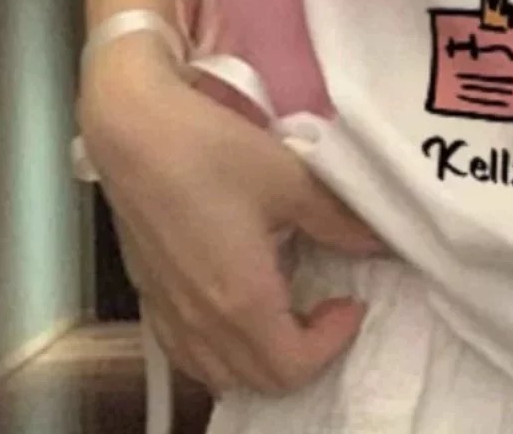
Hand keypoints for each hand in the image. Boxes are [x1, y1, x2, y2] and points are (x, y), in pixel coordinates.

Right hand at [78, 42, 385, 398]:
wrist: (132, 131)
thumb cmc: (211, 149)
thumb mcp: (288, 177)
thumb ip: (337, 218)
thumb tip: (380, 241)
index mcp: (242, 301)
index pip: (294, 366)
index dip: (333, 342)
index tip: (351, 300)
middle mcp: (202, 323)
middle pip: (260, 380)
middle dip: (304, 355)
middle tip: (325, 305)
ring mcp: (169, 313)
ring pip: (220, 374)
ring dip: (261, 358)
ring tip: (285, 311)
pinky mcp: (149, 296)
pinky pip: (188, 353)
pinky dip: (220, 351)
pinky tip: (233, 311)